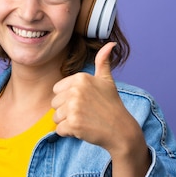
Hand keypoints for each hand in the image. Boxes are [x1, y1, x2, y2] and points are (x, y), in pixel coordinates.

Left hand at [52, 42, 149, 176]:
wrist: (121, 130)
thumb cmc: (112, 105)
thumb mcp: (107, 80)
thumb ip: (102, 62)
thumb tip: (110, 44)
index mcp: (81, 78)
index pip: (57, 90)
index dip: (68, 99)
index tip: (84, 102)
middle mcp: (76, 90)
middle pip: (54, 104)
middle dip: (66, 111)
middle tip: (85, 113)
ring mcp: (74, 107)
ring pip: (56, 117)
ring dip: (67, 122)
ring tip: (85, 121)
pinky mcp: (73, 123)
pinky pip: (59, 130)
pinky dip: (69, 133)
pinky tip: (83, 129)